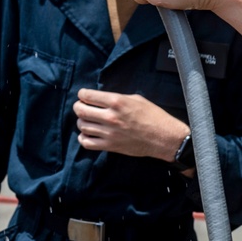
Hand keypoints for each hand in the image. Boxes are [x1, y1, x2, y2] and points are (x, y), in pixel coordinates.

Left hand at [73, 89, 187, 161]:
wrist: (164, 138)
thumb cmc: (153, 116)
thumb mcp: (136, 99)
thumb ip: (117, 97)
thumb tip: (101, 98)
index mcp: (117, 102)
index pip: (88, 96)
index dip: (82, 94)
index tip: (83, 95)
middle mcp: (111, 117)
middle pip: (81, 111)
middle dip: (78, 107)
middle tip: (81, 106)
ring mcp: (109, 133)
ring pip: (82, 126)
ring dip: (82, 121)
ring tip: (87, 120)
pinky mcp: (110, 146)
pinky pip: (87, 143)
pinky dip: (83, 138)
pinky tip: (88, 134)